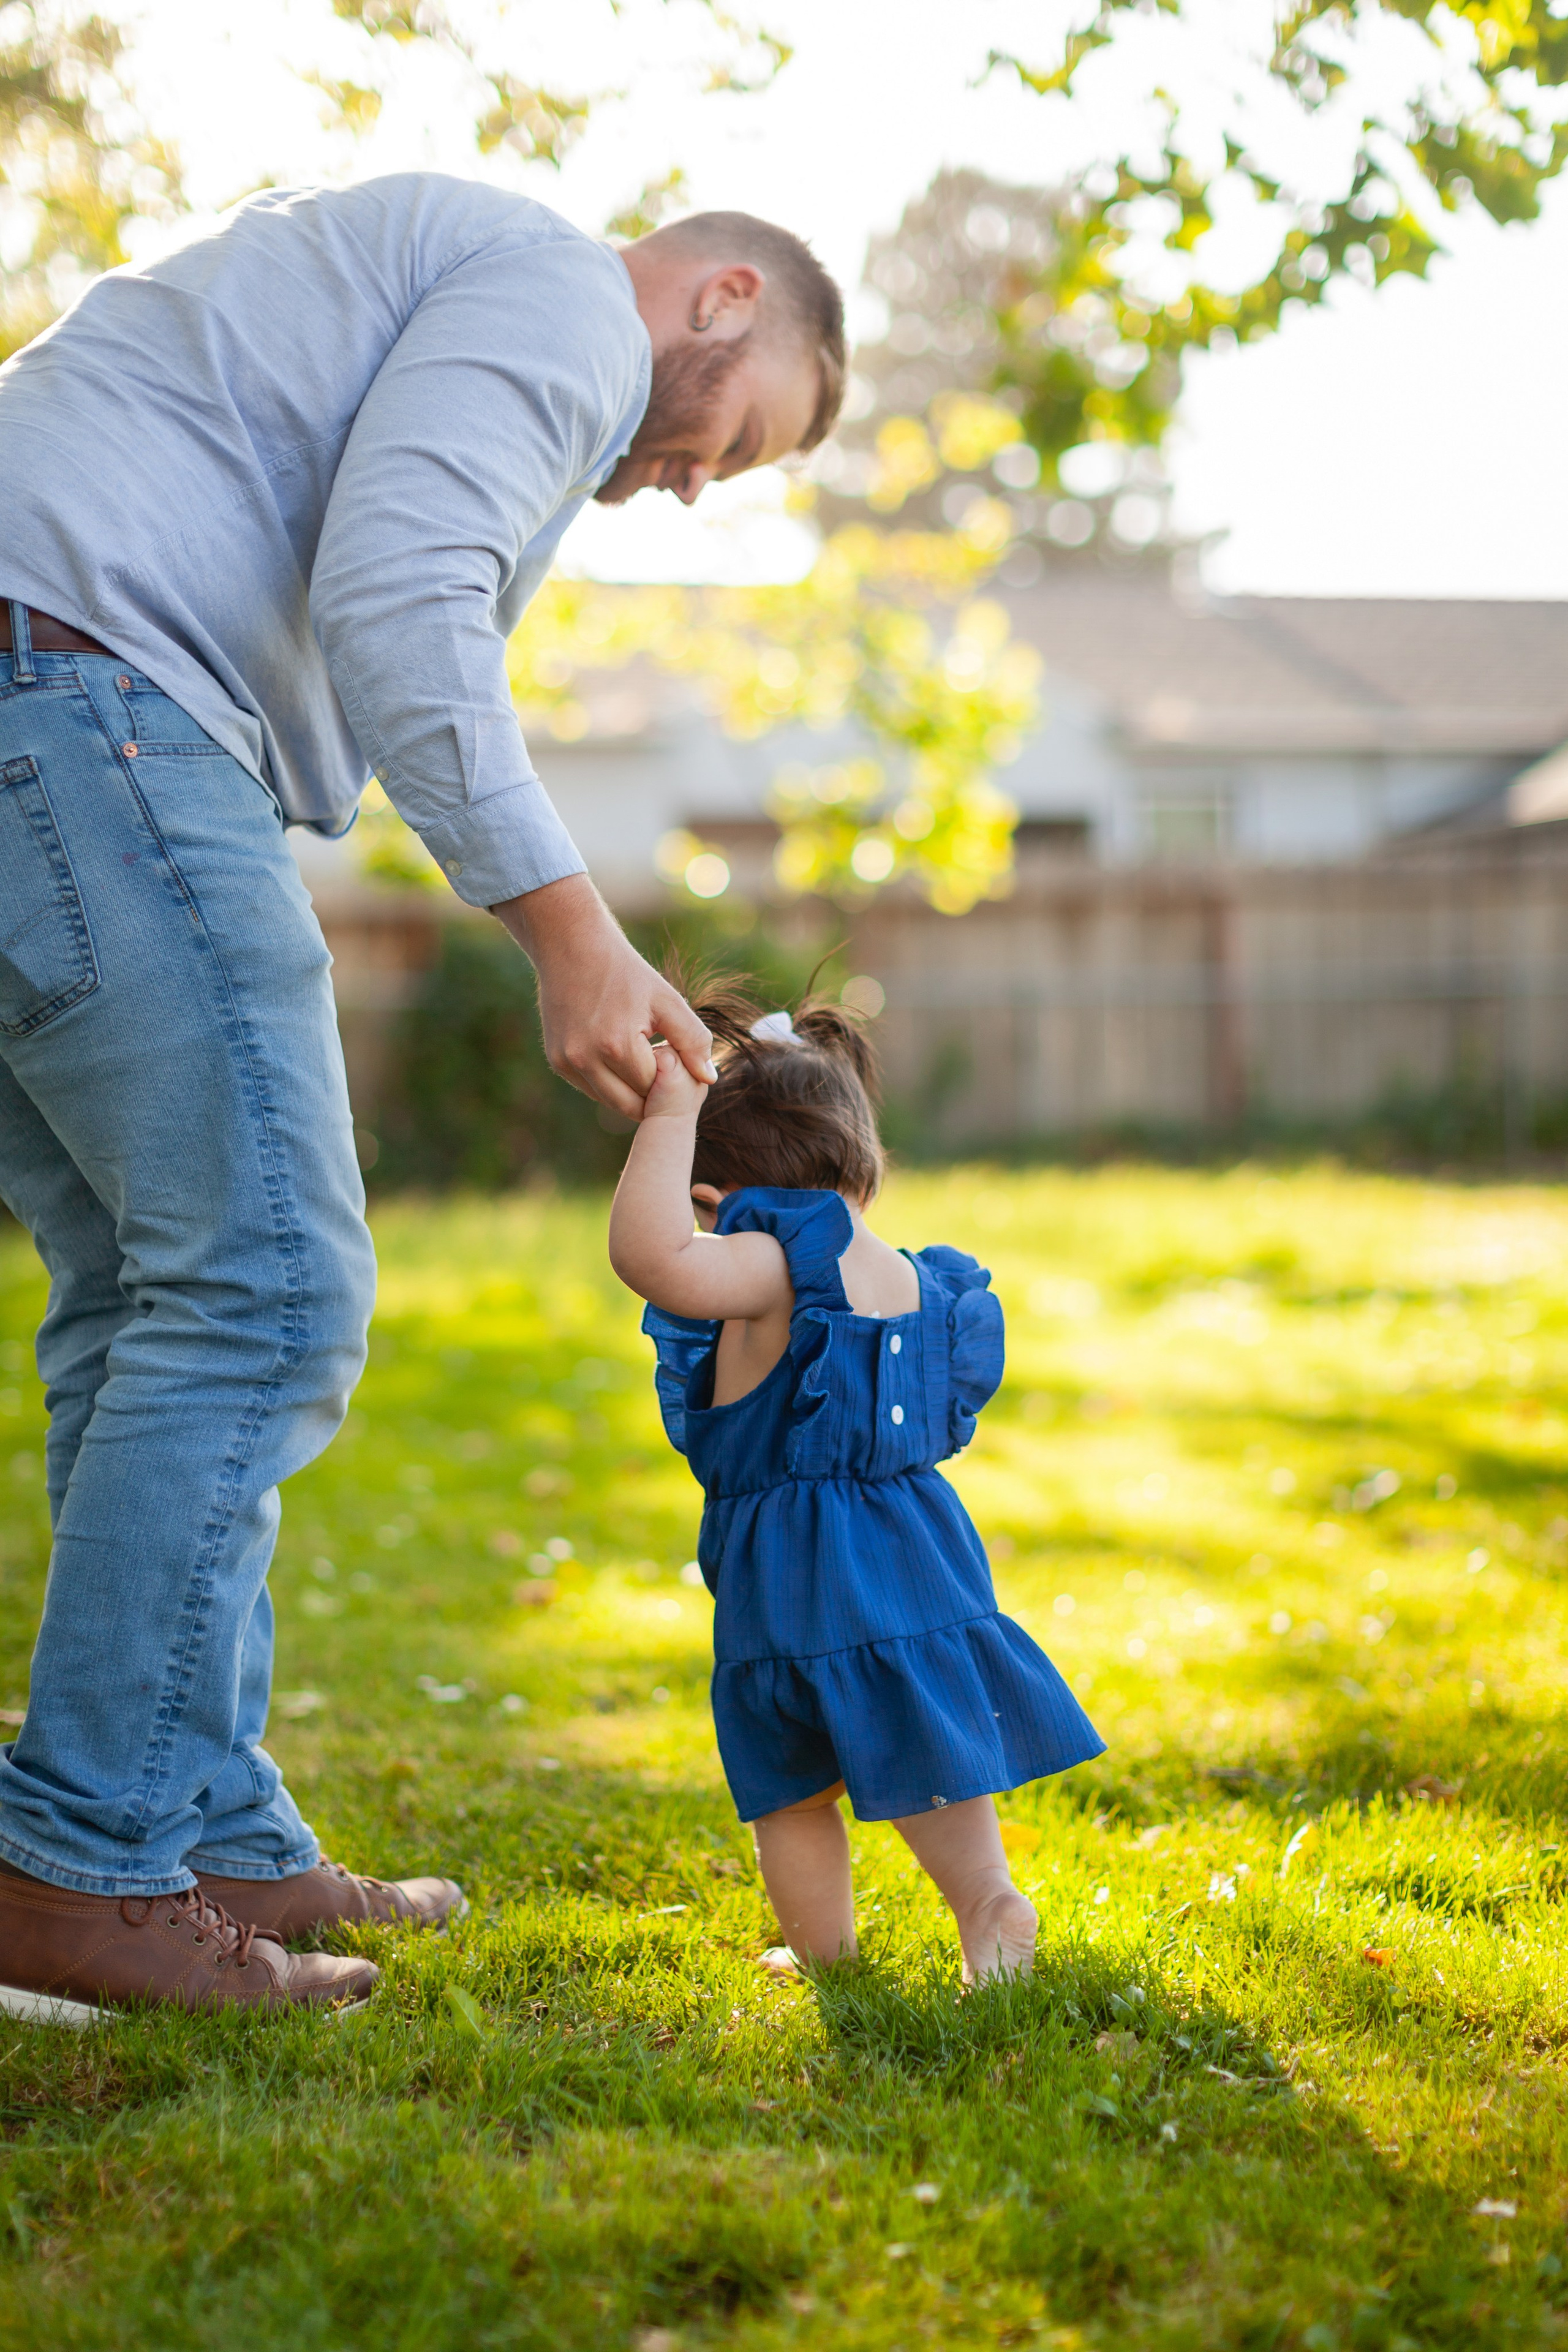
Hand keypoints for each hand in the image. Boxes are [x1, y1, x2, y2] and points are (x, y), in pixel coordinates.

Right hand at [491, 873, 713, 1119]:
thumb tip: (709, 1079)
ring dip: (630, 1089)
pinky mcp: (557, 1061)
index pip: (655, 1089)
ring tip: (642, 1055)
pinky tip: (619, 1055)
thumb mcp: (667, 1000)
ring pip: (610, 1101)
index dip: (671, 1077)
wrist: (572, 946)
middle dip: (651, 1091)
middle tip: (661, 1061)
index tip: (675, 1055)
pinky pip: (591, 1088)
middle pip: (631, 1104)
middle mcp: (586, 1060)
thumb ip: (693, 1040)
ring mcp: (567, 1062)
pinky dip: (608, 1081)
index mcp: (617, 1046)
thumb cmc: (626, 971)